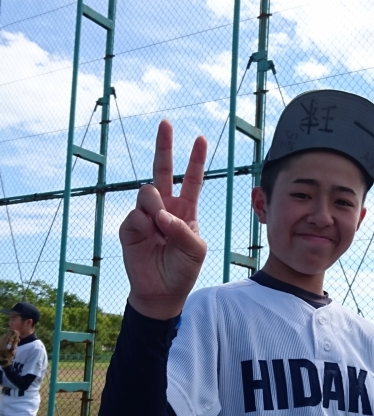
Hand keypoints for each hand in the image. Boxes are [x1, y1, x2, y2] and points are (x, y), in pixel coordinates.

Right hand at [120, 120, 207, 318]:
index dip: (195, 160)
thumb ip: (184, 230)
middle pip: (163, 170)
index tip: (201, 139)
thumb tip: (162, 214)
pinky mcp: (130, 226)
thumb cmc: (183, 270)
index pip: (191, 180)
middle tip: (166, 123)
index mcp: (186, 209)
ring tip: (160, 227)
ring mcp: (146, 215)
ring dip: (156, 206)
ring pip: (147, 192)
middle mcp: (166, 207)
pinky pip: (136, 214)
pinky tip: (150, 238)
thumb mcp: (196, 251)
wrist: (161, 292)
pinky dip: (145, 225)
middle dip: (165, 147)